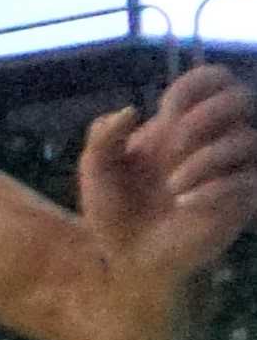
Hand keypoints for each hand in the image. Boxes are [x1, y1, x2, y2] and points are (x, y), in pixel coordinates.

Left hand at [82, 61, 256, 285]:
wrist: (128, 259)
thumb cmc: (116, 211)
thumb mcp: (96, 171)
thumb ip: (103, 136)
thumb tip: (129, 110)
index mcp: (181, 125)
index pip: (213, 80)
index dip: (196, 82)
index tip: (167, 108)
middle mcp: (213, 140)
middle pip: (241, 97)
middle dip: (206, 113)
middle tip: (174, 139)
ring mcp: (232, 169)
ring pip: (247, 139)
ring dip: (206, 158)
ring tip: (171, 186)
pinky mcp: (242, 201)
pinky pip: (250, 181)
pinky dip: (216, 188)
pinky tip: (185, 202)